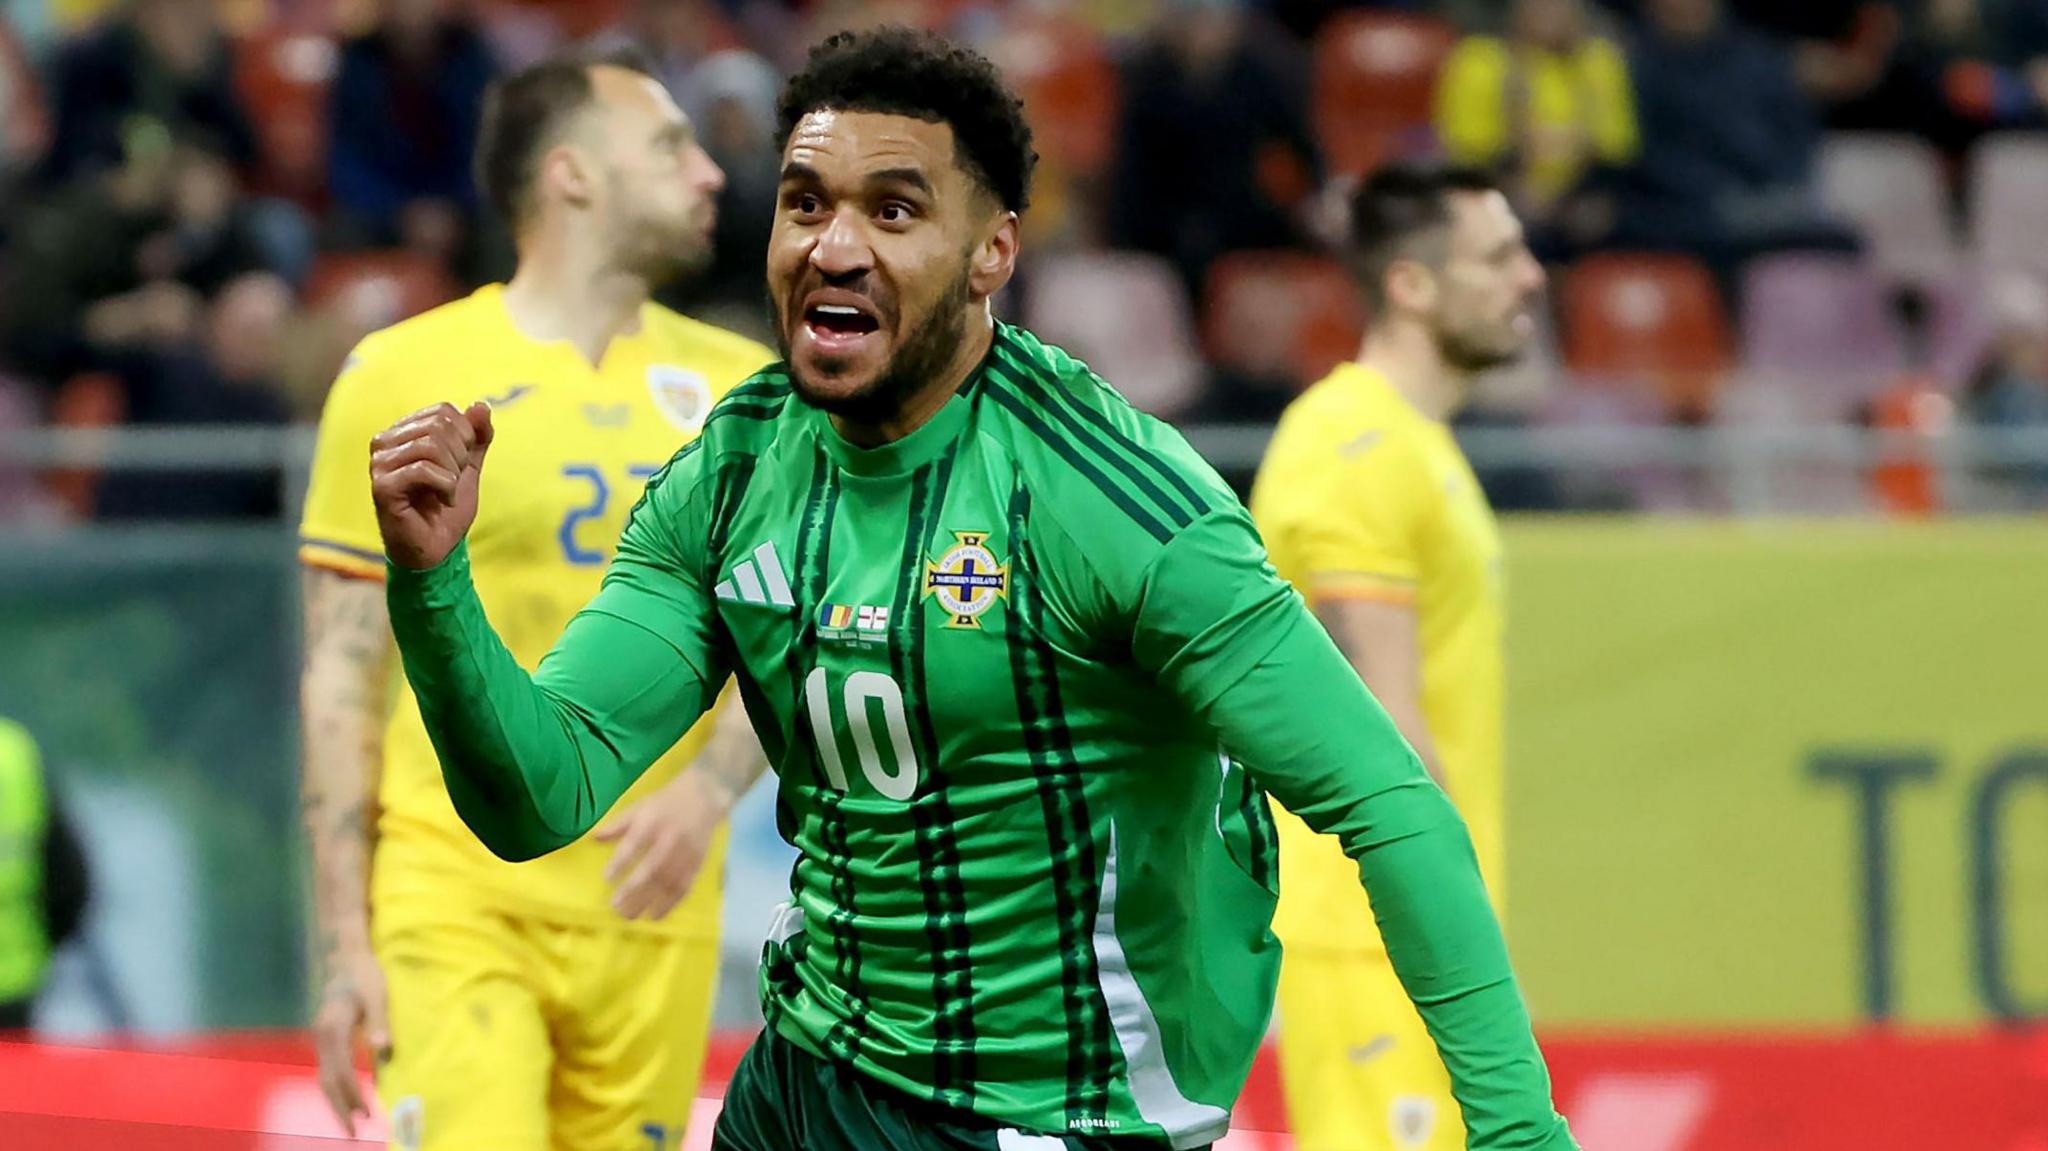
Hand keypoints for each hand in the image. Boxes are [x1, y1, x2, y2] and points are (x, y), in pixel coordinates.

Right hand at [311, 945, 389, 1136]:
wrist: (345, 955)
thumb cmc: (365, 974)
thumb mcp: (377, 995)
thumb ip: (380, 1023)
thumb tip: (385, 1052)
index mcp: (333, 1028)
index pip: (341, 1072)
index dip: (353, 1096)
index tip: (367, 1114)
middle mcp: (322, 1036)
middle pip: (327, 1081)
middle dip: (340, 1109)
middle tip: (354, 1133)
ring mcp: (320, 1037)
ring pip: (324, 1077)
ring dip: (337, 1101)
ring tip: (353, 1122)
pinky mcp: (325, 1036)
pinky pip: (327, 1068)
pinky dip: (336, 1087)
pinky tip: (350, 1096)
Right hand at [370, 401, 493, 570]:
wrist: (436, 549)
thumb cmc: (446, 507)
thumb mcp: (469, 466)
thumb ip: (477, 437)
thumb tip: (481, 405)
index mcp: (402, 432)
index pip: (443, 411)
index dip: (465, 436)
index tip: (460, 465)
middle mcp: (384, 442)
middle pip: (439, 425)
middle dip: (460, 455)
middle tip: (453, 481)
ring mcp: (379, 463)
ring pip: (431, 445)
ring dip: (452, 473)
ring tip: (447, 492)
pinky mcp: (381, 485)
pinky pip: (423, 470)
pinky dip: (445, 487)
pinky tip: (441, 501)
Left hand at [595, 771, 727, 920]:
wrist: (704, 798)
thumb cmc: (665, 804)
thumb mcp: (639, 807)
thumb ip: (617, 825)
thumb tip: (593, 839)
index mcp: (652, 822)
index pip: (634, 844)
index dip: (620, 862)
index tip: (606, 878)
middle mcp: (670, 839)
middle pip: (652, 868)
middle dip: (633, 890)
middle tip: (615, 907)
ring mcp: (685, 854)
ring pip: (667, 883)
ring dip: (649, 902)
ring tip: (630, 916)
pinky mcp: (697, 865)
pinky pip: (684, 888)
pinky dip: (670, 904)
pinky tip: (655, 916)